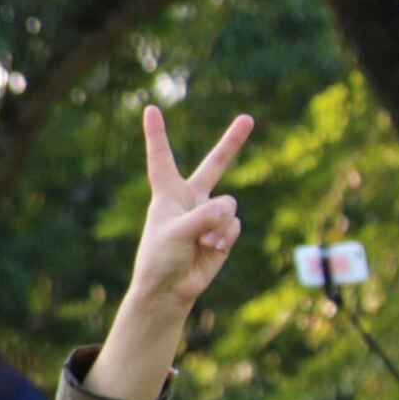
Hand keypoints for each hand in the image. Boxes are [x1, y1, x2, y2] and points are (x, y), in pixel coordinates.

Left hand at [122, 105, 252, 311]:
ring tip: (201, 242)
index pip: (161, 158)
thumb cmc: (160, 259)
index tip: (150, 109)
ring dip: (218, 224)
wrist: (169, 290)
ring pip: (229, 204)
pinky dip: (225, 237)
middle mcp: (190, 199)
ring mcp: (209, 215)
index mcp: (167, 194)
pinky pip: (234, 224)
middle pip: (214, 165)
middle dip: (232, 143)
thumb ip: (204, 216)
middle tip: (247, 119)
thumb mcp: (176, 233)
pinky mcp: (224, 232)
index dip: (156, 134)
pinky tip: (211, 249)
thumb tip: (230, 207)